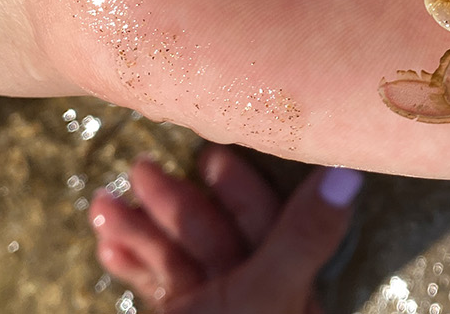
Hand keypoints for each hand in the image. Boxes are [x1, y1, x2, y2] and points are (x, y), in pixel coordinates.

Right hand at [89, 147, 359, 313]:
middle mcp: (258, 304)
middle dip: (176, 202)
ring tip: (99, 199)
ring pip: (181, 263)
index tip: (209, 152)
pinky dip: (131, 265)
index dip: (243, 187)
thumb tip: (349, 173)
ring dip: (140, 229)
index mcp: (289, 295)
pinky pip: (160, 291)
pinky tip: (103, 242)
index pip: (272, 226)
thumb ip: (302, 238)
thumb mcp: (265, 297)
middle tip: (140, 164)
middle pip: (218, 238)